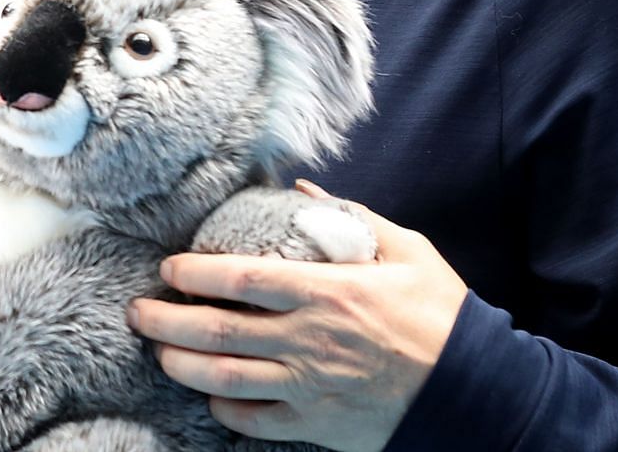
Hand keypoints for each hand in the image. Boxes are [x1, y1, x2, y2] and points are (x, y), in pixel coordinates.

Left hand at [127, 183, 467, 451]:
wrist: (481, 391)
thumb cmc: (442, 316)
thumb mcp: (406, 251)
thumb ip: (350, 218)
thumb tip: (300, 191)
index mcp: (328, 292)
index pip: (240, 279)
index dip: (194, 274)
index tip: (169, 269)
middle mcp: (310, 341)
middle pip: (216, 331)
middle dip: (165, 322)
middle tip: (137, 311)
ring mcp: (310, 387)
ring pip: (225, 379)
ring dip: (181, 365)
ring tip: (158, 352)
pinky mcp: (319, 425)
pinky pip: (256, 420)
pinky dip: (224, 410)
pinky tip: (211, 396)